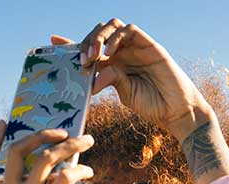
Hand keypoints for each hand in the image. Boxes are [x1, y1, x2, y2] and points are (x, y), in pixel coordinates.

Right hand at [0, 121, 94, 183]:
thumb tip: (54, 166)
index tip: (4, 122)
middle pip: (19, 150)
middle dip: (41, 133)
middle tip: (62, 129)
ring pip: (47, 158)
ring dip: (70, 145)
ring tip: (86, 141)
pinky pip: (65, 177)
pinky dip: (80, 169)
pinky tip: (89, 172)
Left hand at [51, 19, 212, 140]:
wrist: (177, 110)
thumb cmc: (152, 105)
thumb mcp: (125, 93)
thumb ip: (110, 79)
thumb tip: (91, 77)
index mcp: (113, 65)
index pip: (89, 49)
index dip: (71, 43)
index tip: (52, 41)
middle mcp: (122, 53)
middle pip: (97, 34)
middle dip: (85, 42)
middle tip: (81, 60)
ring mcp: (135, 47)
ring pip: (111, 27)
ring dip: (98, 38)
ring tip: (93, 57)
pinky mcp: (149, 44)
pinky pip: (129, 30)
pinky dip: (116, 38)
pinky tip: (109, 53)